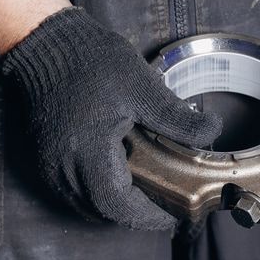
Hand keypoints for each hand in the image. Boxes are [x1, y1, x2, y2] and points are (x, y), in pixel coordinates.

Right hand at [2, 7, 220, 229]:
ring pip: (88, 206)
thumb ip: (178, 118)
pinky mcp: (47, 161)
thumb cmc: (90, 63)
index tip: (175, 212)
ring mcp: (51, 167)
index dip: (150, 215)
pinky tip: (122, 177)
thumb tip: (212, 132)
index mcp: (87, 153)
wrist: (46, 44)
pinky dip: (100, 193)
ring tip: (149, 192)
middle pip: (105, 212)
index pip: (119, 206)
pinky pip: (76, 192)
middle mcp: (64, 168)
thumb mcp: (143, 88)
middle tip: (168, 203)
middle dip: (138, 213)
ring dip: (118, 205)